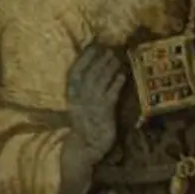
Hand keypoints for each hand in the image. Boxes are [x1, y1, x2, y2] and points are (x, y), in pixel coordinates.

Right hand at [66, 45, 125, 159]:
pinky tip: (123, 76)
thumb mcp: (80, 105)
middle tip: (110, 50)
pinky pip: (110, 95)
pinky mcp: (104, 113)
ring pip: (99, 82)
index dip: (85, 58)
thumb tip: (94, 73)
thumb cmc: (85, 125)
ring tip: (117, 59)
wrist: (85, 147)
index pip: (75, 71)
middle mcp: (80, 98)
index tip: (93, 46)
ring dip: (108, 68)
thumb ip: (84, 91)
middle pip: (89, 74)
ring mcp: (92, 105)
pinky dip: (116, 84)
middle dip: (99, 60)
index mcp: (71, 95)